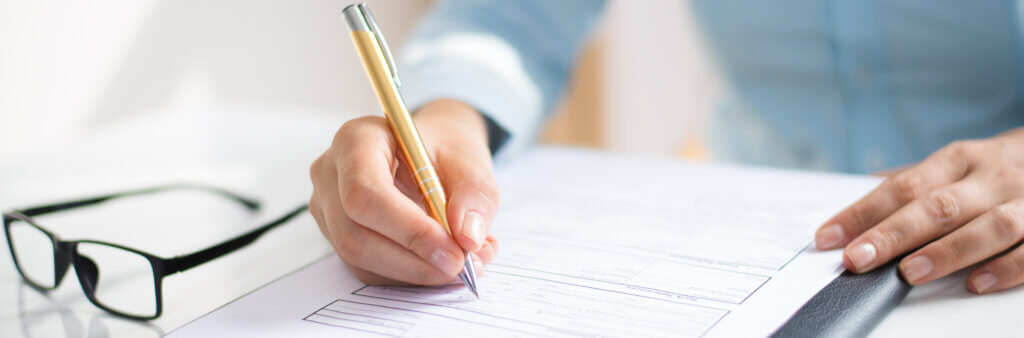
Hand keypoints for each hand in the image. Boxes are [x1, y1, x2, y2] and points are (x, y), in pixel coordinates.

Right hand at [309, 99, 499, 284]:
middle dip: (414, 260)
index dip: (409, 229)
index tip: (454, 250)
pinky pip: (368, 269)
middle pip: (355, 234)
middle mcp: (331, 174)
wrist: (430, 152)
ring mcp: (328, 208)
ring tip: (463, 261)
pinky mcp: (338, 236)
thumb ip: (475, 194)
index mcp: (356, 140)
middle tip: (464, 265)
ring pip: (361, 259)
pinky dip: (410, 274)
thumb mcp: (471, 160)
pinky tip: (441, 261)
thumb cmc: (444, 148)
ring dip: (416, 271)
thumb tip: (467, 236)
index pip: (365, 192)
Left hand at [816, 128, 1023, 293]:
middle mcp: (989, 178)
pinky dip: (1006, 268)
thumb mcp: (953, 165)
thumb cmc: (994, 169)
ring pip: (988, 225)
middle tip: (858, 257)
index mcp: (957, 160)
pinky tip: (975, 282)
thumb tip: (853, 193)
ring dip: (947, 251)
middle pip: (937, 206)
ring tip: (909, 272)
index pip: (902, 187)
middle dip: (893, 234)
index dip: (862, 213)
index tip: (829, 237)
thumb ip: (910, 182)